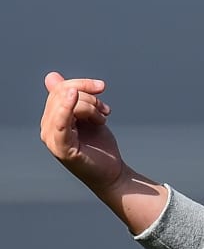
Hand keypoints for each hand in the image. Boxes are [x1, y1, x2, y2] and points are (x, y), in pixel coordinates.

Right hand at [40, 71, 124, 192]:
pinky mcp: (62, 148)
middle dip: (90, 97)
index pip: (60, 89)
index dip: (81, 83)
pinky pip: (60, 123)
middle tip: (105, 111)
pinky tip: (73, 97)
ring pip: (67, 105)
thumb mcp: (87, 116)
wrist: (111, 172)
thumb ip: (72, 98)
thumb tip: (51, 76)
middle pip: (63, 94)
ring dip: (92, 107)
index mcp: (51, 118)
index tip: (102, 87)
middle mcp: (47, 127)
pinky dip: (66, 108)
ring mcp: (52, 138)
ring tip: (102, 120)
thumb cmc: (99, 146)